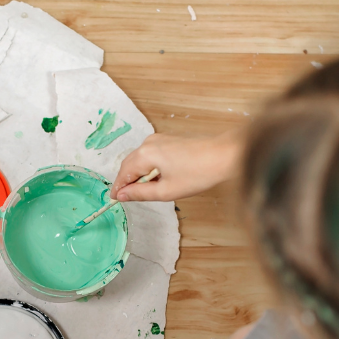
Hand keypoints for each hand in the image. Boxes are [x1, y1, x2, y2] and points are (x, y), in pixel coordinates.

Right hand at [110, 129, 243, 201]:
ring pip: (140, 159)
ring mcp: (159, 138)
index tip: (114, 199)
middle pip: (130, 164)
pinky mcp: (169, 139)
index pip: (124, 173)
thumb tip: (122, 195)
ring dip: (139, 174)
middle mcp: (148, 143)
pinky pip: (151, 154)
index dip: (118, 188)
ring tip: (145, 190)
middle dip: (127, 181)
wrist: (224, 155)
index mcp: (145, 154)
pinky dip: (149, 167)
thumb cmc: (198, 174)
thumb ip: (140, 193)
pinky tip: (158, 178)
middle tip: (127, 197)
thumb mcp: (166, 190)